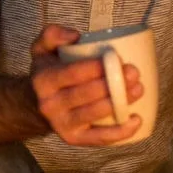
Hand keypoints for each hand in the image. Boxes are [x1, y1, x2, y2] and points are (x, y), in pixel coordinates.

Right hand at [28, 24, 145, 145]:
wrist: (33, 105)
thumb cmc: (48, 72)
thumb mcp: (42, 48)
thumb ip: (52, 34)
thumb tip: (76, 37)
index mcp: (44, 81)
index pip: (72, 73)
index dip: (95, 67)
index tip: (116, 58)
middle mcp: (49, 105)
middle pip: (86, 94)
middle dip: (113, 84)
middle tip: (133, 73)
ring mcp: (62, 124)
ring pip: (94, 114)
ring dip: (119, 103)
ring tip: (138, 89)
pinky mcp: (73, 139)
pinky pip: (98, 138)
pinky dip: (119, 132)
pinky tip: (135, 120)